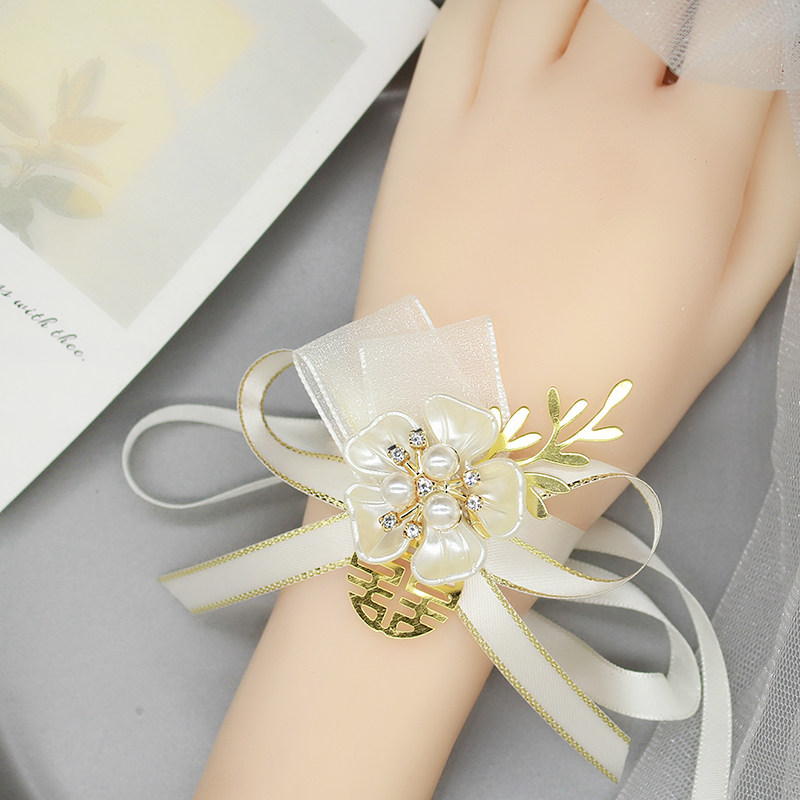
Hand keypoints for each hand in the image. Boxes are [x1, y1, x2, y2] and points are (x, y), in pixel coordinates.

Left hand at [357, 0, 799, 525]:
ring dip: (594, 0)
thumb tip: (775, 94)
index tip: (735, 54)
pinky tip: (526, 24)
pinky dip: (500, 0)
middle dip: (675, 16)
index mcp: (685, 162)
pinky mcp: (424, 139)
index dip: (749, 30)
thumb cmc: (596, 401)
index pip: (748, 25)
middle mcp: (591, 115)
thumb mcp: (727, 315)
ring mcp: (498, 118)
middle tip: (665, 62)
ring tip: (605, 37)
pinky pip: (462, 19)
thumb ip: (777, 188)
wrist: (462, 442)